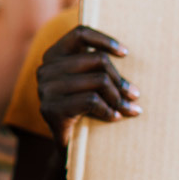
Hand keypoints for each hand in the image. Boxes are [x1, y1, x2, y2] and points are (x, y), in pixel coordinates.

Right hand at [36, 26, 139, 146]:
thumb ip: (96, 66)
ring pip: (98, 81)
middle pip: (97, 59)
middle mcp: (45, 69)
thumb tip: (124, 52)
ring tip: (128, 108)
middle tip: (133, 95)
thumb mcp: (88, 81)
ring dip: (118, 98)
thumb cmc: (84, 108)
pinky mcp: (51, 109)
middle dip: (120, 79)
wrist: (68, 145)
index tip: (125, 53)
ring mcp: (45, 89)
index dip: (104, 40)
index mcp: (53, 56)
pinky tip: (114, 117)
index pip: (80, 34)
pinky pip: (91, 101)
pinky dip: (109, 110)